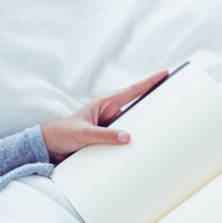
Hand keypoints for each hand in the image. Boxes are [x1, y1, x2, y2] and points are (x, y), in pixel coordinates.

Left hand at [41, 70, 167, 162]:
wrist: (49, 148)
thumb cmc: (62, 134)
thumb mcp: (83, 134)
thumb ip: (104, 136)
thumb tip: (127, 137)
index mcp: (105, 105)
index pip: (132, 91)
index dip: (149, 82)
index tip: (164, 74)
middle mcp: (110, 114)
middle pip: (138, 107)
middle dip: (154, 103)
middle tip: (173, 98)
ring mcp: (111, 127)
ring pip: (134, 125)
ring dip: (145, 128)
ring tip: (161, 129)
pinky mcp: (109, 140)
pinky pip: (126, 140)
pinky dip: (135, 142)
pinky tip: (143, 148)